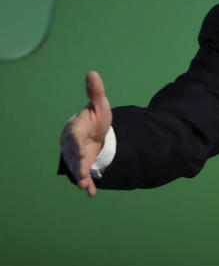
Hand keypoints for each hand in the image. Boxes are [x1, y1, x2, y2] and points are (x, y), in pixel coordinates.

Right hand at [59, 71, 112, 195]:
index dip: (76, 144)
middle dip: (76, 163)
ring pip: (75, 167)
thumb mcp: (99, 105)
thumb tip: (93, 72)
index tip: (81, 152)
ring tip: (85, 185)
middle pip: (72, 154)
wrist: (94, 131)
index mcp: (75, 128)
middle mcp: (72, 143)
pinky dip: (87, 183)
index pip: (74, 136)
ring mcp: (76, 155)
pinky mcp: (82, 164)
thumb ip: (96, 92)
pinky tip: (91, 192)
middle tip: (81, 172)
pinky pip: (83, 175)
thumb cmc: (94, 117)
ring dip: (80, 176)